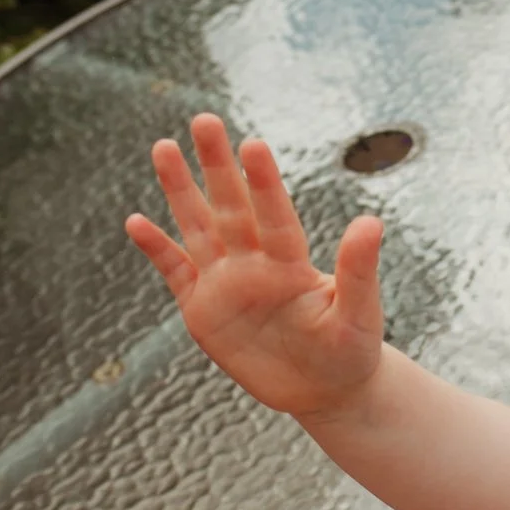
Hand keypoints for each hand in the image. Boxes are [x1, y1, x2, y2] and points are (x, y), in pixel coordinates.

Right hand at [124, 113, 385, 418]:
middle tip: (204, 119)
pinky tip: (137, 221)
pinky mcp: (202, 309)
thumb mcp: (359, 315)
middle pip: (230, 207)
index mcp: (292, 263)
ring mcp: (225, 282)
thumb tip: (371, 222)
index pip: (275, 216)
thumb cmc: (350, 351)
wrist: (325, 390)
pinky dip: (157, 249)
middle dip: (216, 166)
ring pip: (198, 227)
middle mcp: (255, 263)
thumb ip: (358, 271)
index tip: (253, 145)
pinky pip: (176, 272)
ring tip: (164, 147)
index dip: (263, 184)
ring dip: (180, 191)